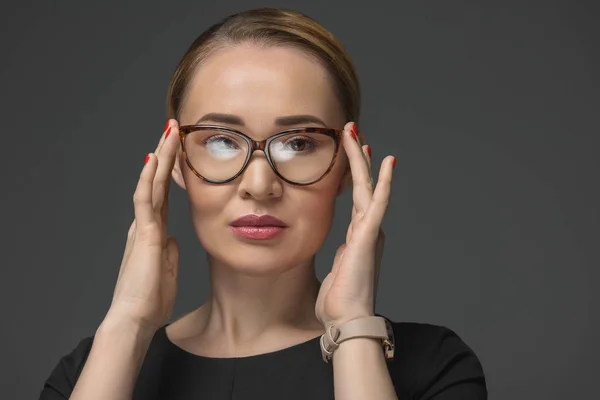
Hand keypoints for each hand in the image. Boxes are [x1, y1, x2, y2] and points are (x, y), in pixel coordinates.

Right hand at [104, 120, 180, 333]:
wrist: (135, 319)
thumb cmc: (149, 300)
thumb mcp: (167, 271)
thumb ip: (170, 252)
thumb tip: (175, 239)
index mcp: (154, 232)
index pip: (163, 194)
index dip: (170, 172)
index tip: (177, 151)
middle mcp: (146, 224)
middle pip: (157, 182)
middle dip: (165, 154)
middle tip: (173, 128)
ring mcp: (143, 226)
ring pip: (152, 183)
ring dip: (160, 156)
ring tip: (169, 131)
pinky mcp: (143, 233)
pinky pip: (145, 199)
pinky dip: (150, 178)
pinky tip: (154, 158)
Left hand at [315, 122, 394, 327]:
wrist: (346, 320)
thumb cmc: (340, 301)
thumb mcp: (337, 270)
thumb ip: (341, 256)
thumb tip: (342, 250)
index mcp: (358, 236)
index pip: (357, 197)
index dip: (355, 174)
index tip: (353, 154)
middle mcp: (366, 229)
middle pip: (362, 185)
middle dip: (357, 157)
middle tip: (351, 130)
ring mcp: (369, 230)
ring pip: (366, 186)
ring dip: (360, 158)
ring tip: (355, 132)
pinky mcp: (368, 236)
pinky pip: (378, 203)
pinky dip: (383, 182)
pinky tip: (387, 161)